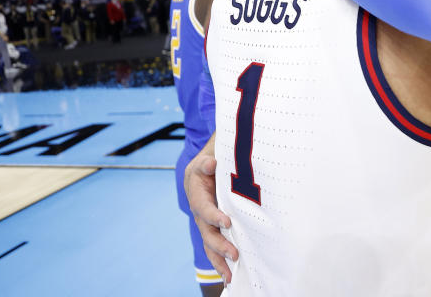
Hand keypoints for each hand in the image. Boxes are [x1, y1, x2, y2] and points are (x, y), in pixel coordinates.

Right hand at [185, 151, 238, 283]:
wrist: (213, 162)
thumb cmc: (214, 158)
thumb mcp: (209, 154)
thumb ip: (207, 160)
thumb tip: (211, 163)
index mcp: (196, 193)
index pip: (204, 208)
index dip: (213, 216)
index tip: (226, 222)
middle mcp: (200, 210)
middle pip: (206, 232)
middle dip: (219, 245)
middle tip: (234, 254)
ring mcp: (207, 222)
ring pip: (210, 244)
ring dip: (219, 261)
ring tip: (230, 276)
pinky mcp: (215, 228)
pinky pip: (216, 247)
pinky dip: (221, 262)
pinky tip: (230, 276)